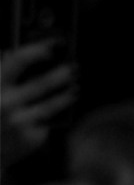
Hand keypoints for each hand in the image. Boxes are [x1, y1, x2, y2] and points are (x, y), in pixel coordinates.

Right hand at [0, 45, 75, 166]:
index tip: (52, 46)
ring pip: (50, 105)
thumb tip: (23, 52)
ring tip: (75, 88)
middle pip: (40, 84)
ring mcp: (19, 123)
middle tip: (74, 67)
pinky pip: (47, 121)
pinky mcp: (30, 139)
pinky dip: (56, 113)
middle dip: (60, 74)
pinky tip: (63, 105)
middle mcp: (6, 104)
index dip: (36, 50)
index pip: (18, 60)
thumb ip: (4, 71)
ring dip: (66, 95)